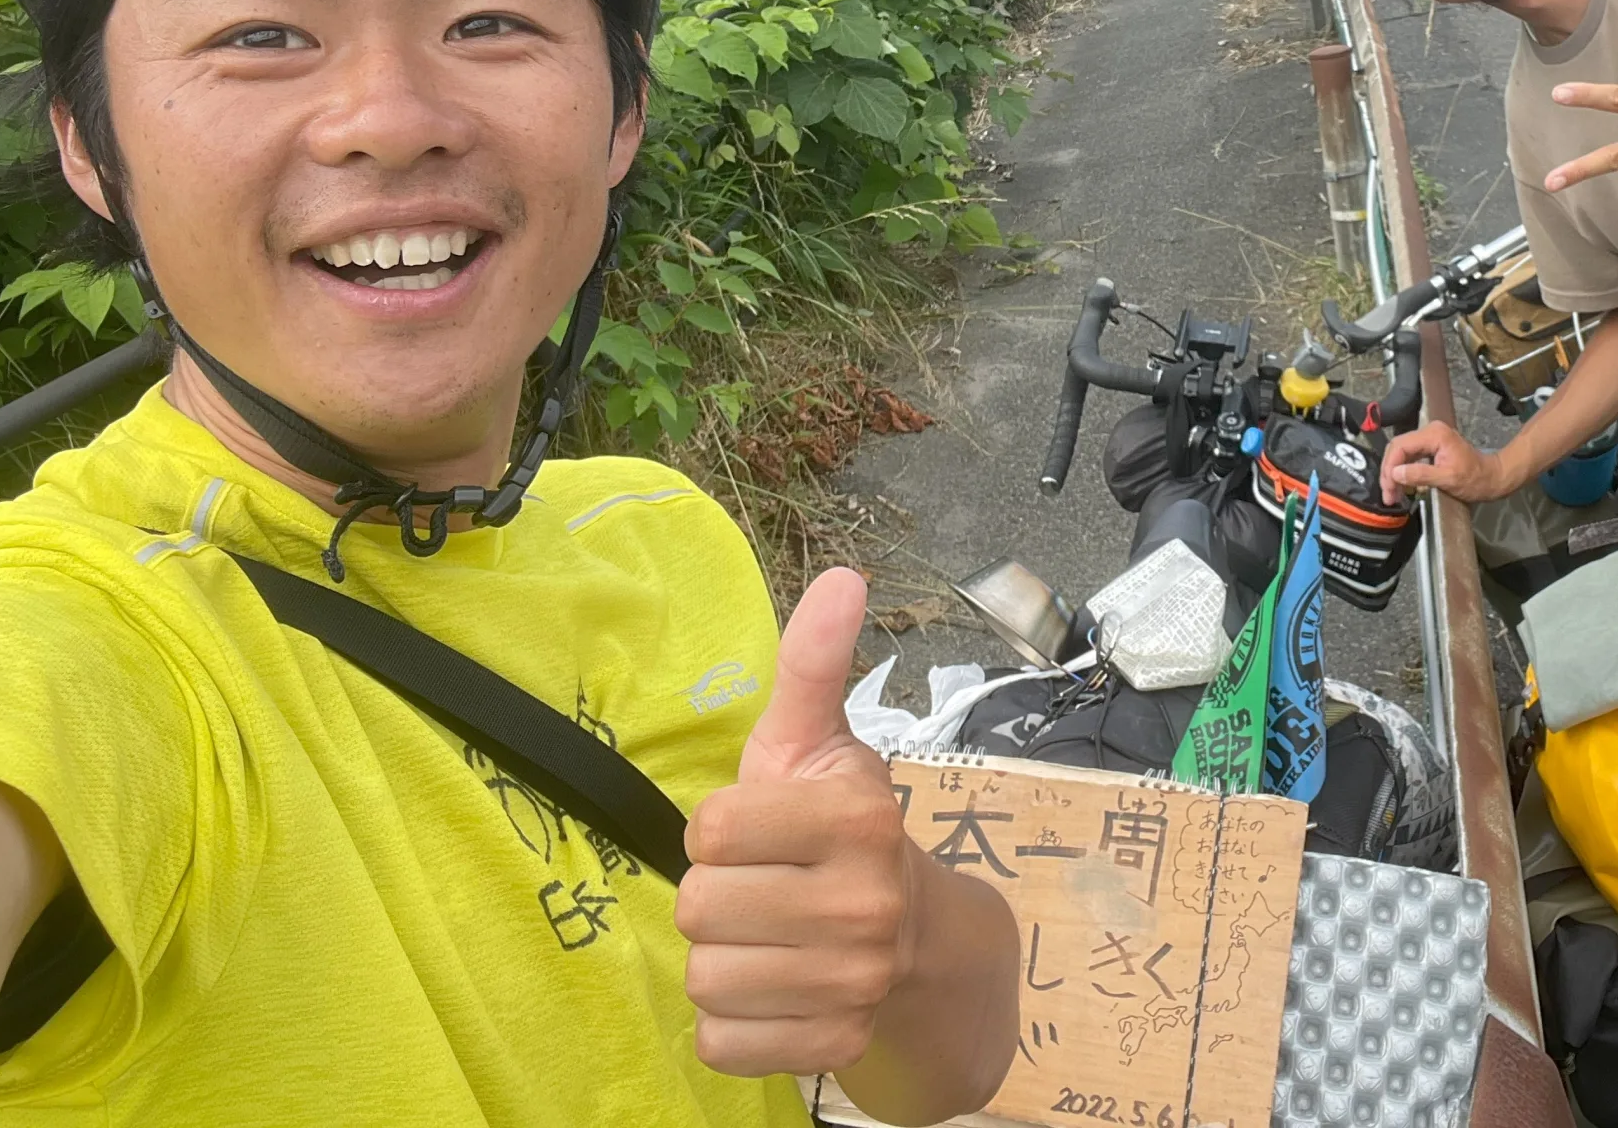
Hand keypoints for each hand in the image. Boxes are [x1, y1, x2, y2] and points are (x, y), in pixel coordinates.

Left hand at [679, 567, 917, 1078]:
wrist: (917, 938)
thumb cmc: (841, 830)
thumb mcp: (819, 743)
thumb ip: (813, 664)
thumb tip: (841, 576)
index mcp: (857, 818)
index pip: (711, 830)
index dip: (719, 829)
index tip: (757, 831)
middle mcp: (865, 903)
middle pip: (700, 907)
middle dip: (717, 895)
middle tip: (761, 887)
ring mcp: (854, 981)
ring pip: (705, 977)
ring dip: (721, 959)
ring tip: (766, 938)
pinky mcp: (835, 1042)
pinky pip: (721, 1041)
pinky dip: (732, 1023)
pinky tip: (771, 989)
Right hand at [1382, 422, 1518, 504]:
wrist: (1492, 478)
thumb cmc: (1475, 479)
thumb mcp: (1448, 479)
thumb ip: (1421, 474)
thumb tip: (1395, 473)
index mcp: (1434, 434)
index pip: (1400, 446)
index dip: (1390, 467)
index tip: (1388, 489)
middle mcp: (1429, 431)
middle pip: (1398, 448)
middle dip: (1390, 472)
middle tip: (1388, 495)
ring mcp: (1430, 438)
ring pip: (1401, 453)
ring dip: (1394, 474)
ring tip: (1392, 495)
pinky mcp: (1430, 447)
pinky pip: (1410, 457)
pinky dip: (1403, 472)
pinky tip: (1401, 487)